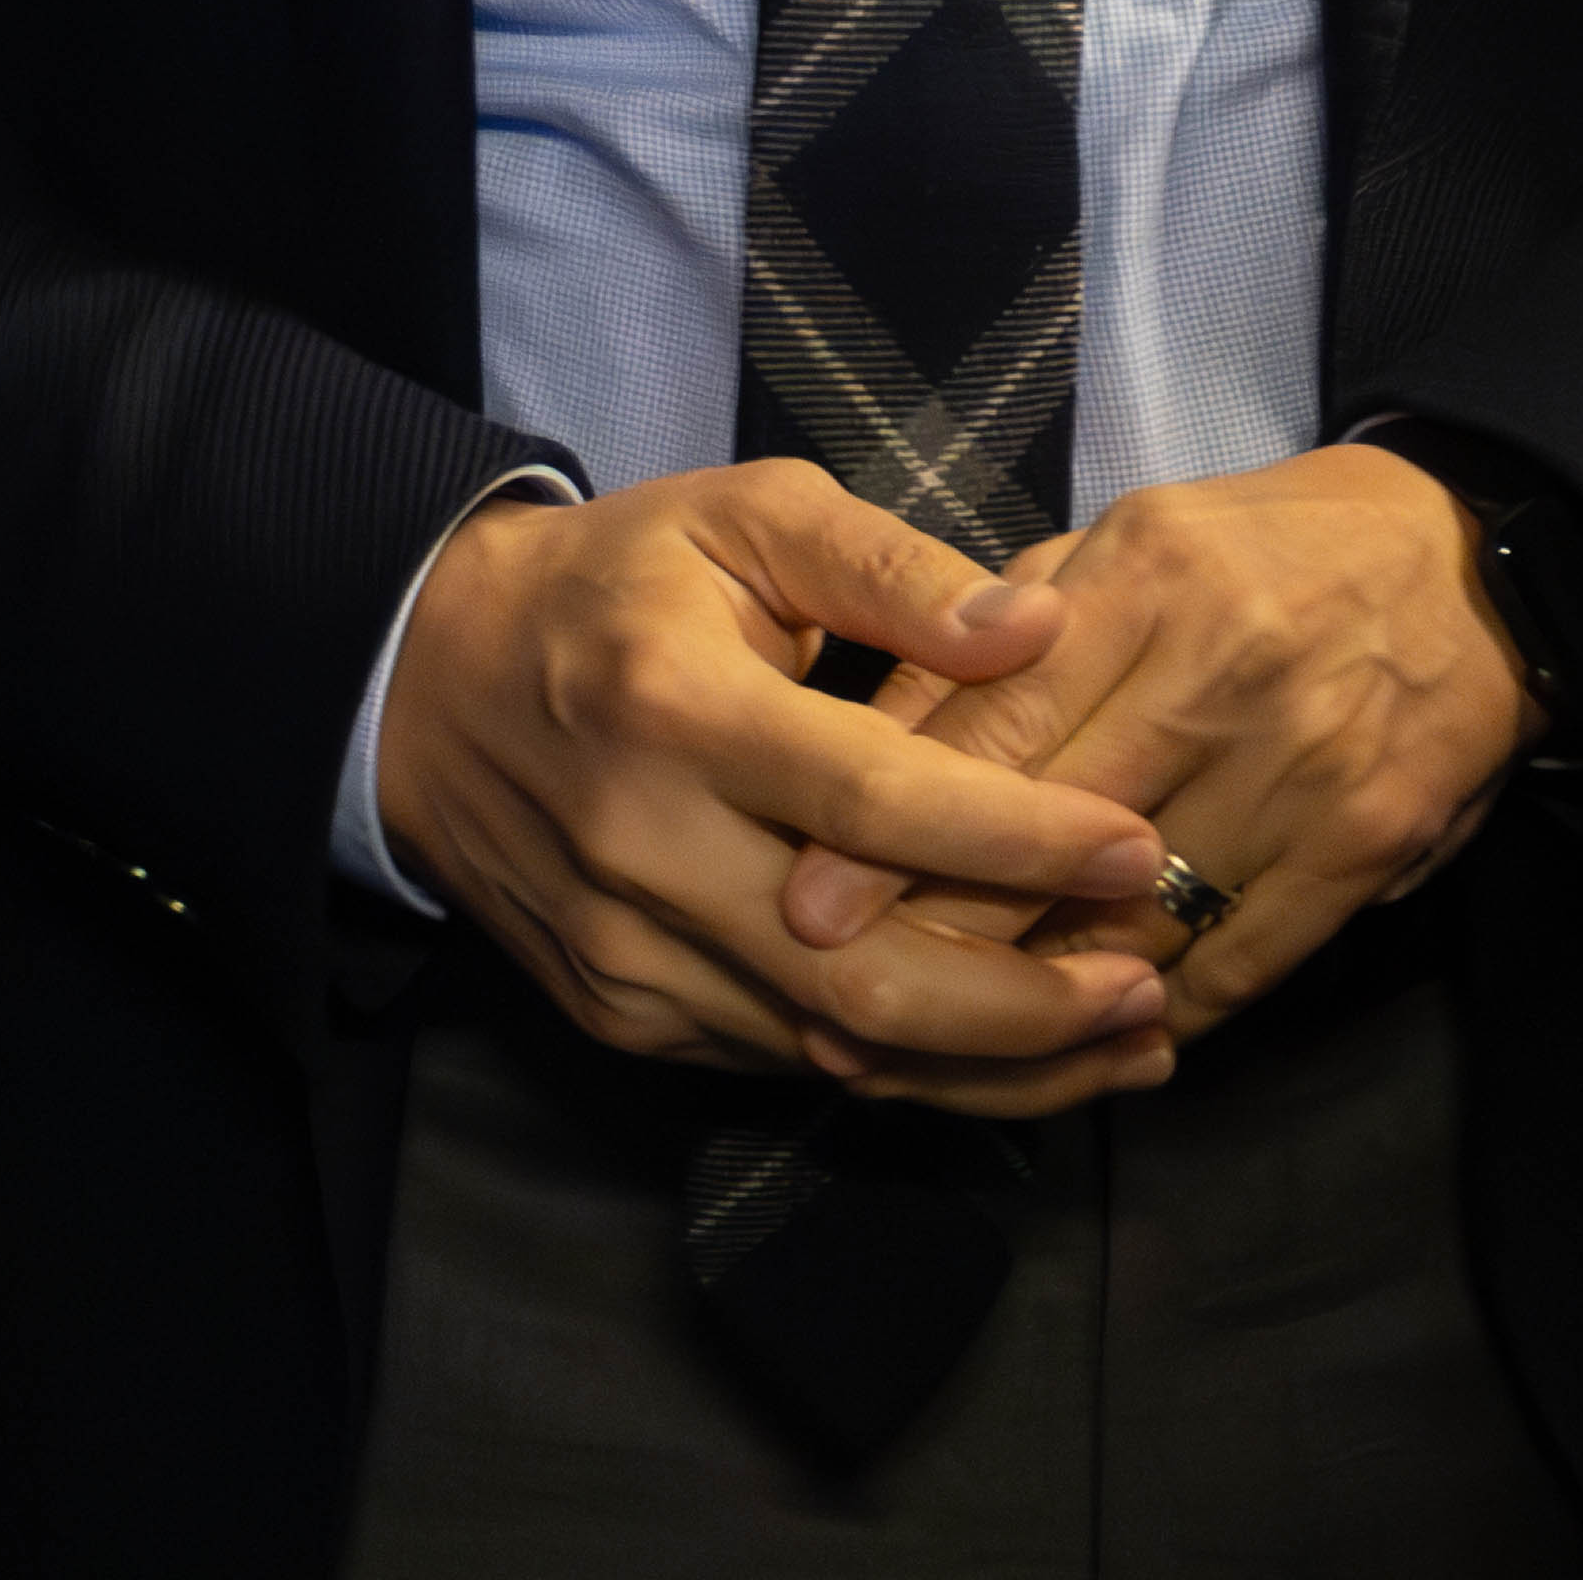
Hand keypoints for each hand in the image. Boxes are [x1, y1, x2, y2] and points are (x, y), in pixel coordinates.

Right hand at [375, 457, 1184, 1092]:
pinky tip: (1005, 1045)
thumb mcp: (744, 517)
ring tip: (1124, 1040)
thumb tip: (1036, 629)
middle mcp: (642, 849)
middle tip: (1151, 983)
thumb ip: (891, 568)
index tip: (1137, 845)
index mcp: (675, 707)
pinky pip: (786, 1063)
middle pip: (859, 973)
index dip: (1017, 838)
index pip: (874, 800)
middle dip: (1027, 1005)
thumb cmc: (616, 583)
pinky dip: (907, 1066)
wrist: (430, 684)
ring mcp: (626, 952)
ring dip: (992, 1063)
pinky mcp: (623, 1013)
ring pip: (833, 1047)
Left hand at [779, 445, 1530, 1109]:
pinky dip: (1155, 1014)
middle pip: (1052, 840)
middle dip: (939, 932)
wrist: (1468, 564)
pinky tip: (1086, 1047)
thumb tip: (873, 730)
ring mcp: (1303, 770)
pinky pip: (1237, 962)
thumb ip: (1005, 638)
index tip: (808, 904)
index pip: (997, 726)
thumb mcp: (1122, 544)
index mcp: (1145, 583)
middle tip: (840, 1008)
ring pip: (1138, 922)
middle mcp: (1222, 678)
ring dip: (1035, 1002)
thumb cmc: (1263, 551)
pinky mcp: (1364, 849)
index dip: (893, 828)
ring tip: (933, 1053)